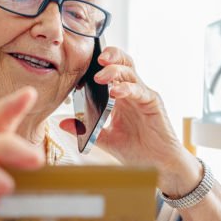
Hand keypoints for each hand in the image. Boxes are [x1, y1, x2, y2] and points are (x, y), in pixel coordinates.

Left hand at [61, 46, 200, 197]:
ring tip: (100, 77)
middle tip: (96, 59)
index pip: (110, 70)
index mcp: (119, 96)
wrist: (158, 165)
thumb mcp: (105, 139)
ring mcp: (143, 95)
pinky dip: (127, 89)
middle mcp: (131, 92)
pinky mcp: (153, 103)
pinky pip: (140, 91)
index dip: (97, 65)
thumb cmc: (136, 150)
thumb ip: (86, 129)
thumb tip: (62, 123)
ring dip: (114, 71)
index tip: (81, 67)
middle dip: (110, 56)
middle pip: (123, 63)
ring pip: (130, 72)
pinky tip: (115, 92)